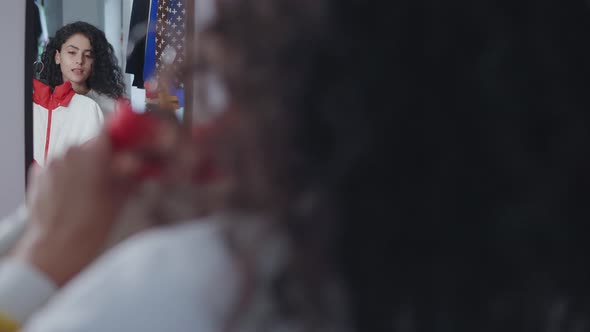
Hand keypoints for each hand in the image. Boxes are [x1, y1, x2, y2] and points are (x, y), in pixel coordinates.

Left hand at [12, 133, 140, 286]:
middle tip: (115, 176)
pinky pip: (59, 167)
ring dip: (86, 167)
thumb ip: (132, 173)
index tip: (130, 142)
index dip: (123, 135)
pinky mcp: (38, 176)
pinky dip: (69, 176)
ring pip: (75, 156)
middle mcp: (69, 152)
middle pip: (93, 144)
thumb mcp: (121, 197)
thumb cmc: (90, 226)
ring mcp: (51, 163)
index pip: (111, 129)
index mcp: (92, 153)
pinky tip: (76, 196)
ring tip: (93, 191)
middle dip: (105, 156)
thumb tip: (140, 163)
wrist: (58, 248)